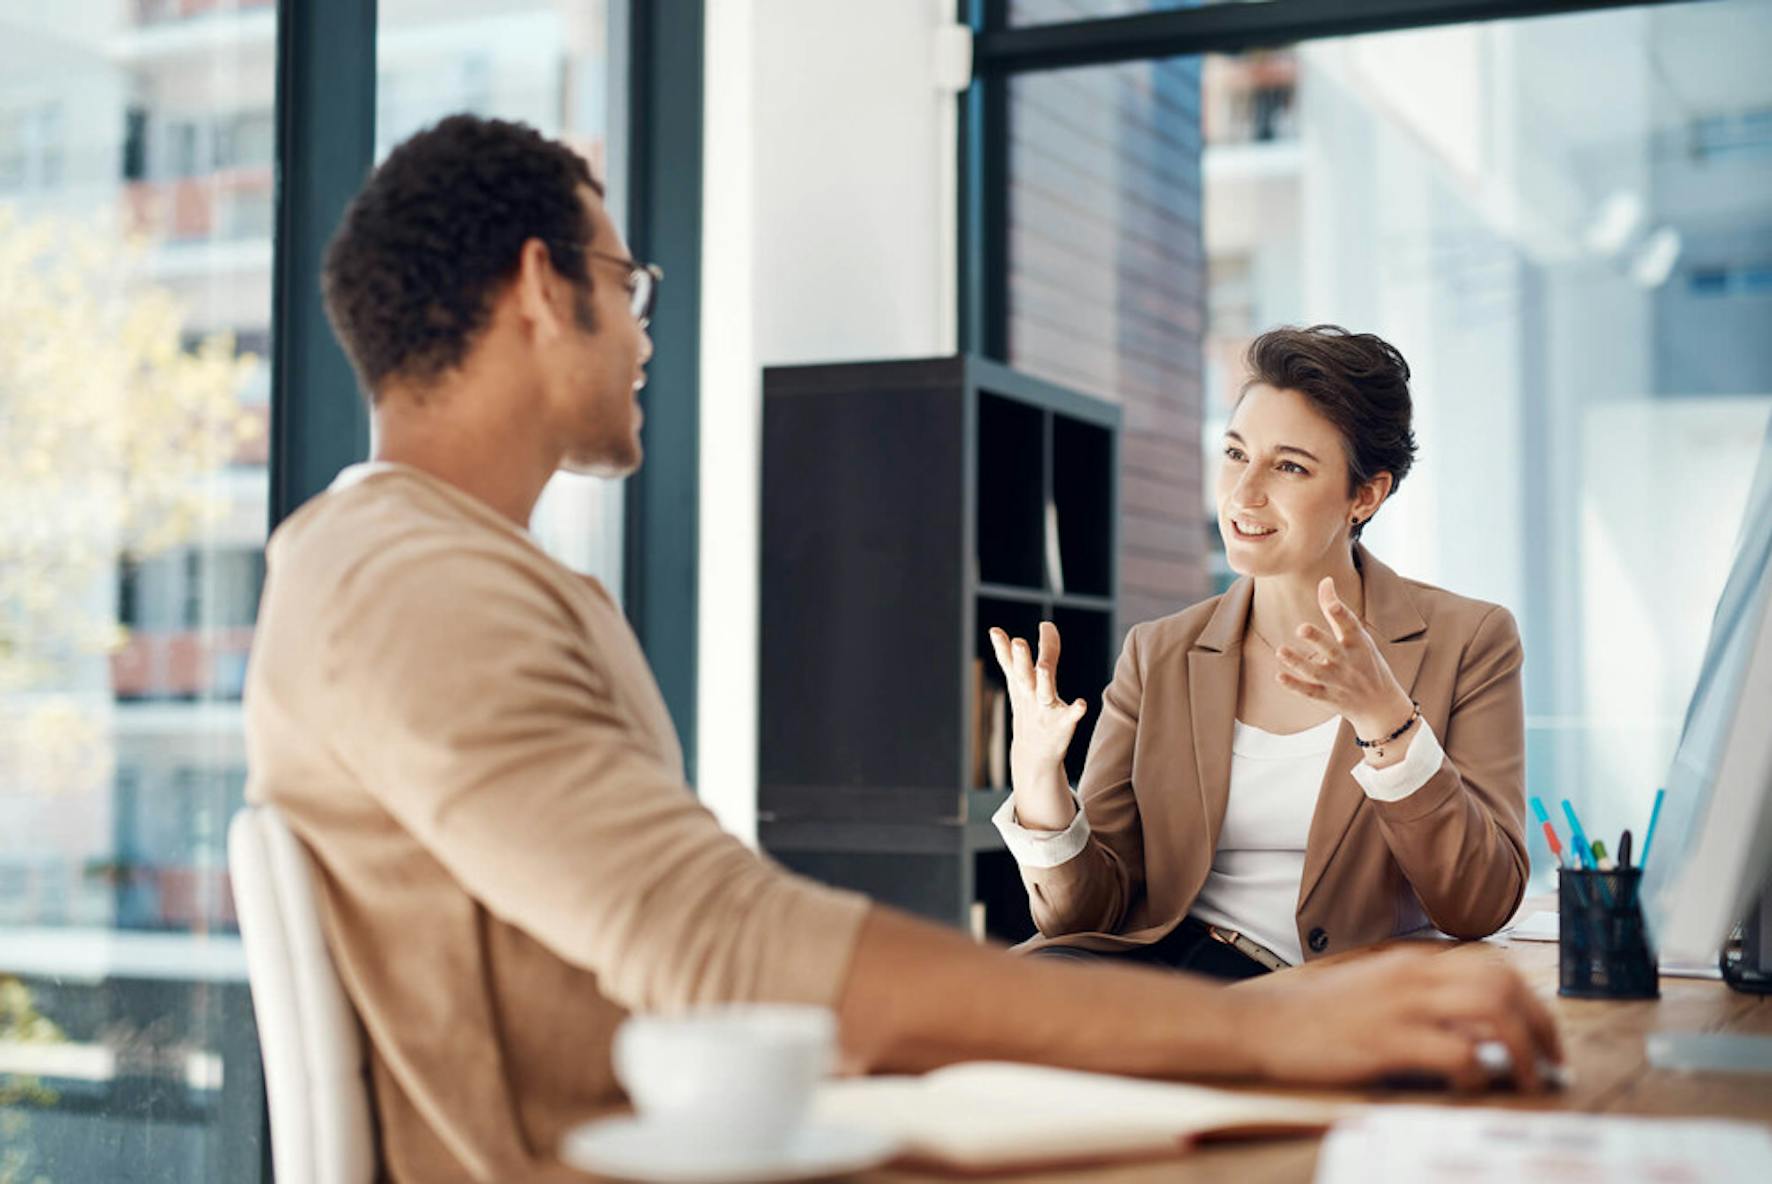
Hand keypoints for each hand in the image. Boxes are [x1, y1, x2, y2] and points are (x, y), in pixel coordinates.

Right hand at [988, 623, 1085, 826]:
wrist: (1034, 755)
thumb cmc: (1029, 711)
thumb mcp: (1020, 683)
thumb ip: (1018, 656)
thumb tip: (1018, 627)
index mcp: (1021, 684)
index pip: (1010, 663)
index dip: (1003, 647)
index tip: (995, 631)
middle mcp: (1030, 695)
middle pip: (1024, 675)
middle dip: (1021, 659)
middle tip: (1019, 642)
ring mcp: (1045, 710)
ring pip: (1044, 692)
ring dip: (1044, 679)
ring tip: (1042, 667)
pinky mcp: (1062, 724)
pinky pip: (1070, 716)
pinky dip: (1075, 710)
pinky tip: (1082, 703)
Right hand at [1244, 948, 1563, 1091]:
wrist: (1263, 1024)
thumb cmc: (1316, 1014)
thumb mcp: (1374, 989)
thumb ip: (1421, 997)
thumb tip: (1474, 1029)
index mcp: (1413, 961)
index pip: (1495, 966)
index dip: (1531, 1001)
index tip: (1543, 1035)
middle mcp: (1414, 975)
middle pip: (1506, 984)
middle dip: (1542, 1025)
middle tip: (1551, 1060)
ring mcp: (1402, 1006)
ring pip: (1493, 1013)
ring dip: (1524, 1051)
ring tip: (1529, 1079)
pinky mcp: (1388, 1041)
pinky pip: (1457, 1054)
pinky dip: (1478, 1073)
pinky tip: (1472, 1085)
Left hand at [1273, 577, 1413, 741]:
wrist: (1382, 706)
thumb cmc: (1366, 661)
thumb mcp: (1358, 636)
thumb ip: (1336, 610)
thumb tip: (1325, 580)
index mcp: (1358, 643)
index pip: (1350, 626)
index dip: (1341, 615)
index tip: (1332, 605)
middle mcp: (1348, 661)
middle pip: (1331, 649)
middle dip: (1317, 639)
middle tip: (1302, 628)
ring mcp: (1338, 681)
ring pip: (1316, 672)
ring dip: (1298, 662)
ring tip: (1281, 651)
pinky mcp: (1328, 697)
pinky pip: (1310, 692)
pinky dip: (1295, 686)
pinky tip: (1279, 676)